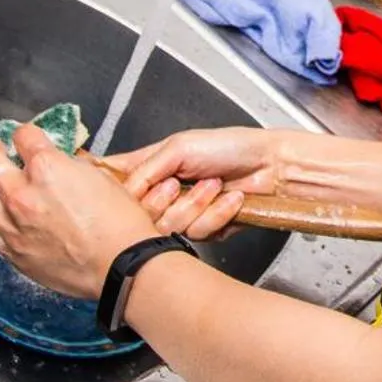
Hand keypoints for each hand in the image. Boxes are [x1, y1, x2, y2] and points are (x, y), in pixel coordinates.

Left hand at [0, 124, 158, 299]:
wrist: (122, 266)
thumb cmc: (120, 226)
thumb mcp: (100, 178)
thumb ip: (68, 166)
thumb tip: (56, 162)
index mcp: (48, 168)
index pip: (22, 134)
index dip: (27, 134)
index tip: (28, 139)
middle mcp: (23, 194)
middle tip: (0, 155)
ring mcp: (12, 224)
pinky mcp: (11, 251)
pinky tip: (3, 220)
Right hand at [100, 127, 286, 241]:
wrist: (269, 166)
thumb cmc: (228, 146)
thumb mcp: (179, 147)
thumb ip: (145, 169)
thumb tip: (121, 192)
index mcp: (150, 168)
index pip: (115, 184)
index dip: (112, 194)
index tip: (119, 193)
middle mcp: (161, 193)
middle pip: (138, 216)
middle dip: (161, 201)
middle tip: (177, 184)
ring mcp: (182, 213)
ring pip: (167, 228)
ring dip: (195, 204)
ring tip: (214, 185)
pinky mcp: (203, 229)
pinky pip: (197, 234)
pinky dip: (216, 214)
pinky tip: (229, 199)